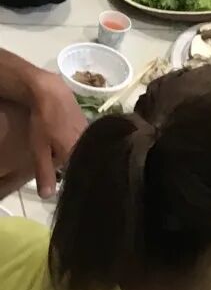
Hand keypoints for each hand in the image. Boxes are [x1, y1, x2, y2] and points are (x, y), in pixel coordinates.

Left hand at [28, 71, 87, 197]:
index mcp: (79, 154)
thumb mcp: (39, 149)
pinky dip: (82, 147)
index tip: (76, 188)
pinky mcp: (91, 126)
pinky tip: (72, 144)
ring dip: (79, 156)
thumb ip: (45, 173)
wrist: (52, 92)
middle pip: (85, 164)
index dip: (77, 182)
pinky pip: (88, 142)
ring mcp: (92, 135)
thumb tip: (47, 197)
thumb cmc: (44, 122)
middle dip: (78, 169)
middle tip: (68, 172)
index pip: (81, 175)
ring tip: (69, 159)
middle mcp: (90, 146)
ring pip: (87, 152)